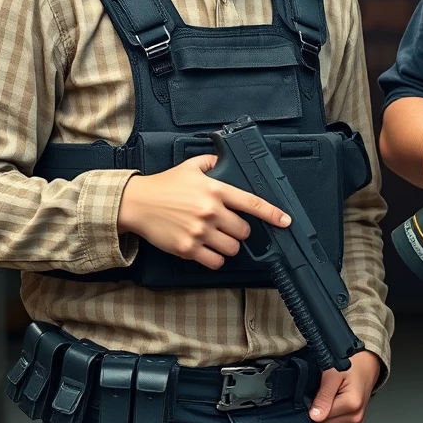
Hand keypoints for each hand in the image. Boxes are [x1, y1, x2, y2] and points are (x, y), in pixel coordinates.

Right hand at [117, 154, 291, 269]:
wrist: (136, 203)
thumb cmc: (164, 186)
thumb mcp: (191, 166)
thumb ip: (212, 162)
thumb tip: (225, 160)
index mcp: (215, 190)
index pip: (252, 203)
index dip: (273, 214)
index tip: (285, 221)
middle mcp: (211, 211)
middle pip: (243, 230)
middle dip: (240, 230)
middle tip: (228, 227)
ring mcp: (199, 231)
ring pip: (232, 248)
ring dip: (229, 246)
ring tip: (218, 239)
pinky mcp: (188, 248)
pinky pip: (215, 261)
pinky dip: (216, 259)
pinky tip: (209, 250)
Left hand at [307, 351, 380, 422]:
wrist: (365, 366)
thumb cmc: (350, 366)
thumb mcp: (333, 375)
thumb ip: (324, 396)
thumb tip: (315, 417)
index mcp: (352, 404)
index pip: (321, 418)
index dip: (314, 405)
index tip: (320, 392)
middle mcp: (357, 417)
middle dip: (321, 410)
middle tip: (327, 393)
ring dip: (327, 415)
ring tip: (333, 397)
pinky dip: (332, 419)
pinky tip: (336, 405)